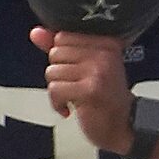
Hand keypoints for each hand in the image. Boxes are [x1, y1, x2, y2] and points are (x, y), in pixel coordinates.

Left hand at [34, 27, 134, 156]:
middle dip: (59, 73)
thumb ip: (60, 47)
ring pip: (52, 71)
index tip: (75, 70)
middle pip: (55, 52)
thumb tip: (36, 32)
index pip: (63, 36)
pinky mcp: (91, 89)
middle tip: (76, 85)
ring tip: (74, 96)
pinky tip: (70, 107)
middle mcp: (105, 53)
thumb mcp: (84, 67)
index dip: (63, 57)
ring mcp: (99, 71)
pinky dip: (57, 103)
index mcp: (106, 43)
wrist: (122, 125)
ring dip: (58, 90)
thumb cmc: (103, 97)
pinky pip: (55, 89)